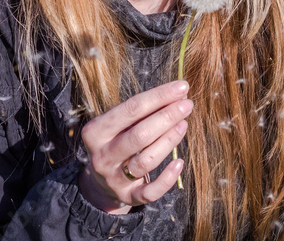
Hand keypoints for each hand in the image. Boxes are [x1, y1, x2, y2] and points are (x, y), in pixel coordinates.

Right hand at [78, 80, 192, 214]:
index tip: (182, 86)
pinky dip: (167, 178)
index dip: (159, 96)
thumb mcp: (118, 124)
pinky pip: (149, 191)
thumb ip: (142, 111)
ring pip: (145, 161)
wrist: (100, 182)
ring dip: (169, 141)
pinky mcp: (127, 197)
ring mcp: (114, 178)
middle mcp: (102, 156)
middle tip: (187, 104)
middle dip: (167, 117)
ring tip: (184, 124)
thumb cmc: (117, 140)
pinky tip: (180, 162)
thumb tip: (177, 94)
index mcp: (96, 131)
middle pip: (139, 135)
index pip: (131, 109)